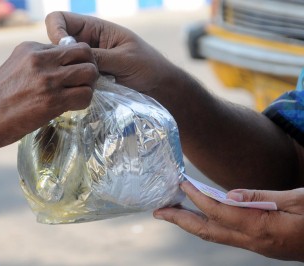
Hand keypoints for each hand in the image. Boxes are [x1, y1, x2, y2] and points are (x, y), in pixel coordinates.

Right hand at [0, 41, 97, 148]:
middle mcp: (41, 59)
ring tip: (80, 94)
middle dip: (90, 67)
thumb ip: (38, 64)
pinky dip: (85, 101)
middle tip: (84, 82)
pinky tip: (74, 106)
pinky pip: (85, 95)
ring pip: (90, 73)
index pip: (69, 46)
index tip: (73, 74)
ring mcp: (48, 79)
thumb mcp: (15, 68)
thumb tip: (61, 69)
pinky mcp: (53, 101)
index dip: (76, 60)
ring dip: (90, 85)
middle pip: (85, 53)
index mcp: (31, 49)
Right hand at [45, 11, 175, 93]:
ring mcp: (85, 63)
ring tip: (80, 85)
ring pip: (63, 65)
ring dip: (67, 75)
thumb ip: (99, 57)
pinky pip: (73, 81)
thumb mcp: (124, 58)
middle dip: (60, 58)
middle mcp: (86, 44)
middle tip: (72, 73)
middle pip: (57, 45)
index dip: (55, 31)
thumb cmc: (147, 66)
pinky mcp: (87, 80)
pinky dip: (74, 86)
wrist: (158, 87)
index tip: (63, 50)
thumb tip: (72, 60)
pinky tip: (81, 93)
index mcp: (94, 29)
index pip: (60, 20)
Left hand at [153, 181, 303, 260]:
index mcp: (263, 228)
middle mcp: (253, 241)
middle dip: (180, 220)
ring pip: (214, 235)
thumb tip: (230, 194)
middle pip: (207, 231)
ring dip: (190, 223)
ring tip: (171, 211)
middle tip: (158, 211)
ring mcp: (254, 245)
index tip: (182, 183)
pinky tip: (200, 214)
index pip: (220, 212)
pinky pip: (224, 234)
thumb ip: (263, 197)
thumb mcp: (299, 200)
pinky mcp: (257, 243)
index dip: (198, 198)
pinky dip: (207, 223)